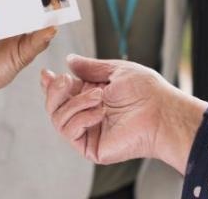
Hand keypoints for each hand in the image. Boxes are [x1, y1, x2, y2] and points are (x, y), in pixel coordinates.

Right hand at [41, 55, 207, 174]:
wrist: (161, 111)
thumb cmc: (147, 91)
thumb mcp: (116, 70)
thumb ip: (90, 67)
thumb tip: (69, 60)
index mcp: (91, 95)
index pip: (62, 93)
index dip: (50, 85)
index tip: (46, 74)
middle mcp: (87, 113)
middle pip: (53, 106)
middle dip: (55, 91)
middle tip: (67, 81)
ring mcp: (88, 131)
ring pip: (58, 119)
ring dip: (75, 103)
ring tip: (99, 97)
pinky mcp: (91, 146)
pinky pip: (69, 132)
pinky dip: (81, 118)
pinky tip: (99, 112)